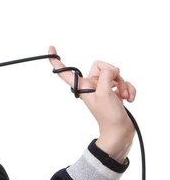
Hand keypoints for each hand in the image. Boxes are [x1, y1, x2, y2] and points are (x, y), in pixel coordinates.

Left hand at [48, 46, 135, 161]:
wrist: (120, 131)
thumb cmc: (108, 116)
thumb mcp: (104, 93)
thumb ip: (105, 76)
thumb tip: (111, 69)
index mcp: (82, 85)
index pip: (65, 71)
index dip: (56, 60)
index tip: (51, 47)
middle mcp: (91, 85)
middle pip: (101, 66)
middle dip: (113, 75)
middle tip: (115, 87)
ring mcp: (102, 88)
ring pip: (115, 74)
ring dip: (123, 84)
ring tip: (122, 96)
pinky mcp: (113, 91)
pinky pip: (123, 82)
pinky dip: (128, 89)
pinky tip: (129, 99)